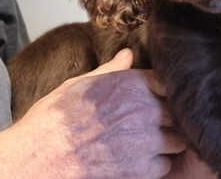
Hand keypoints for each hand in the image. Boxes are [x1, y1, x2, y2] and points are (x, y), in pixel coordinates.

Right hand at [14, 48, 185, 177]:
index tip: (157, 97)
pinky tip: (140, 161)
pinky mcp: (143, 170)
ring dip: (168, 141)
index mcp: (133, 84)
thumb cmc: (56, 119)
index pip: (169, 83)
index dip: (164, 91)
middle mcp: (147, 110)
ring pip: (178, 140)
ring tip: (149, 142)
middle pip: (178, 112)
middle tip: (156, 122)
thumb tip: (128, 54)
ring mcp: (148, 141)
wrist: (41, 156)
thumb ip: (112, 70)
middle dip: (170, 117)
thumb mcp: (82, 83)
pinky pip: (165, 165)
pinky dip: (157, 165)